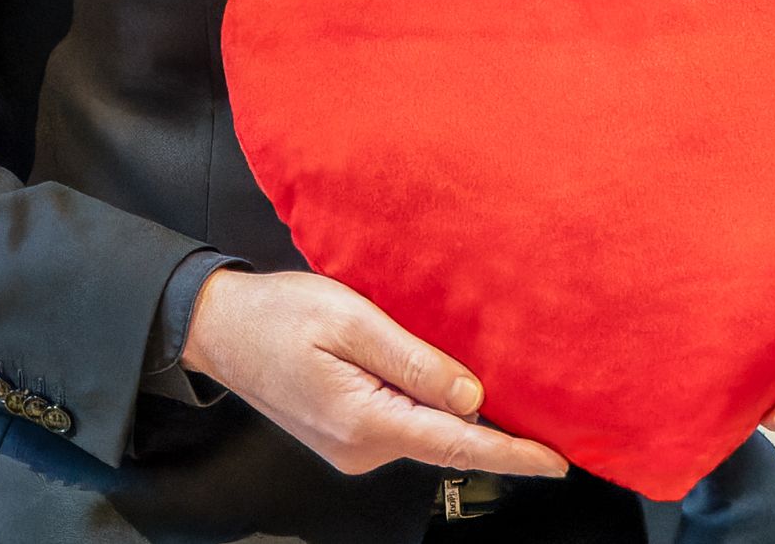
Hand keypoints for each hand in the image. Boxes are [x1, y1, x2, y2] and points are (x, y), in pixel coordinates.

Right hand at [182, 268, 568, 482]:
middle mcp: (361, 448)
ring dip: (453, 410)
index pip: (456, 444)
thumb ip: (412, 360)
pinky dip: (426, 406)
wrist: (218, 328)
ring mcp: (351, 447)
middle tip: (539, 405)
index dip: (511, 454)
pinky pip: (401, 424)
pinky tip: (436, 380)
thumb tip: (469, 396)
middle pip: (444, 440)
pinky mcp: (345, 436)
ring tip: (481, 373)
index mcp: (365, 420)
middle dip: (491, 427)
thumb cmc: (277, 314)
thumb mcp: (350, 319)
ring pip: (422, 431)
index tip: (556, 461)